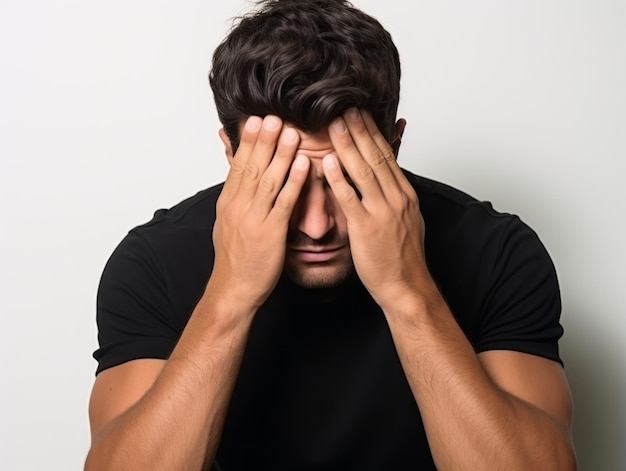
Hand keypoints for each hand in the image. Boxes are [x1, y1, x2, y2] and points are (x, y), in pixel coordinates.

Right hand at [209, 115, 309, 310]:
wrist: (234, 289)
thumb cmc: (236, 258)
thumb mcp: (227, 222)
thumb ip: (235, 196)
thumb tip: (238, 176)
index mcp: (229, 202)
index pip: (239, 165)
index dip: (248, 141)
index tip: (256, 119)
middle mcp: (239, 206)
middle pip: (253, 167)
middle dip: (263, 140)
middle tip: (273, 115)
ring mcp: (254, 219)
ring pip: (268, 180)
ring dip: (280, 154)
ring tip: (291, 131)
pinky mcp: (270, 233)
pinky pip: (284, 203)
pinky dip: (294, 182)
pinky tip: (303, 165)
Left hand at [323, 108, 427, 307]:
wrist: (406, 286)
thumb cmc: (403, 256)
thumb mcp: (406, 218)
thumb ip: (395, 195)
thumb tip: (387, 177)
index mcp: (405, 194)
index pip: (387, 156)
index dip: (373, 132)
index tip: (360, 113)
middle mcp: (396, 198)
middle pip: (376, 156)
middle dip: (360, 130)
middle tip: (345, 107)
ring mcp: (382, 212)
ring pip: (364, 171)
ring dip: (348, 145)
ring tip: (334, 124)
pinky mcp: (366, 228)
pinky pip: (350, 198)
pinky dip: (338, 178)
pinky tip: (327, 163)